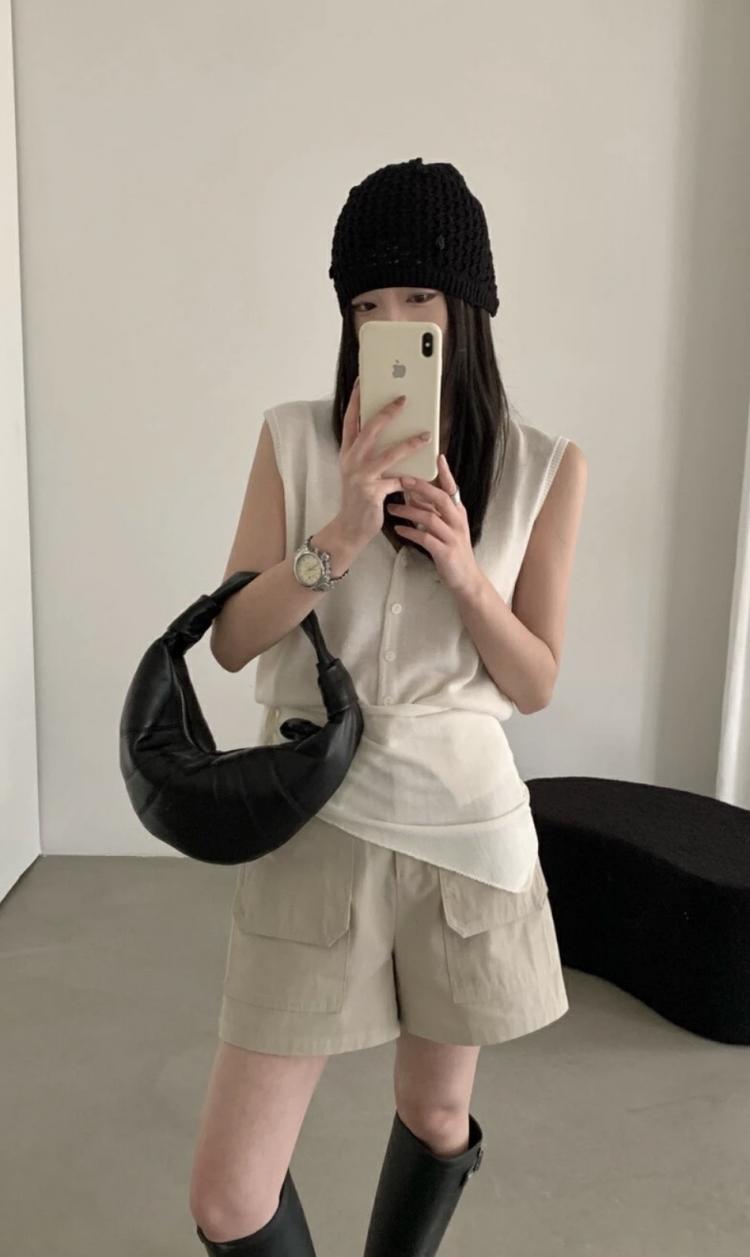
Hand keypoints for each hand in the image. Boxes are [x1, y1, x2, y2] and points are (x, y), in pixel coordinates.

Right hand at [337, 378, 434, 548]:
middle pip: (369, 430)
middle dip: (387, 412)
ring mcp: (360, 477)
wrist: (350, 528)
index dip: (356, 400)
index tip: (362, 381)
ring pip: (388, 454)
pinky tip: (425, 473)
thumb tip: (393, 434)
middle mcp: (351, 461)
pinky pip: (398, 480)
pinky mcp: (372, 492)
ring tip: (426, 435)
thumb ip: (370, 454)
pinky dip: (413, 477)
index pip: (349, 420)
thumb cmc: (359, 499)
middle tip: (403, 399)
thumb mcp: (360, 472)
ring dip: (409, 443)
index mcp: (347, 453)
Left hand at [387, 453, 480, 593]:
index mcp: (458, 512)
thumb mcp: (446, 527)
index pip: (452, 488)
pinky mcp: (445, 552)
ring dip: (409, 511)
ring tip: (391, 508)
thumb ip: (433, 510)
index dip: (445, 473)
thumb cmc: (452, 550)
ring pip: (430, 518)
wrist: (465, 579)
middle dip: (421, 488)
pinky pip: (425, 538)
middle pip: (440, 498)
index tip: (437, 457)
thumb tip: (413, 493)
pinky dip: (410, 532)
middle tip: (402, 480)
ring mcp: (452, 537)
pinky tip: (398, 529)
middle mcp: (457, 521)